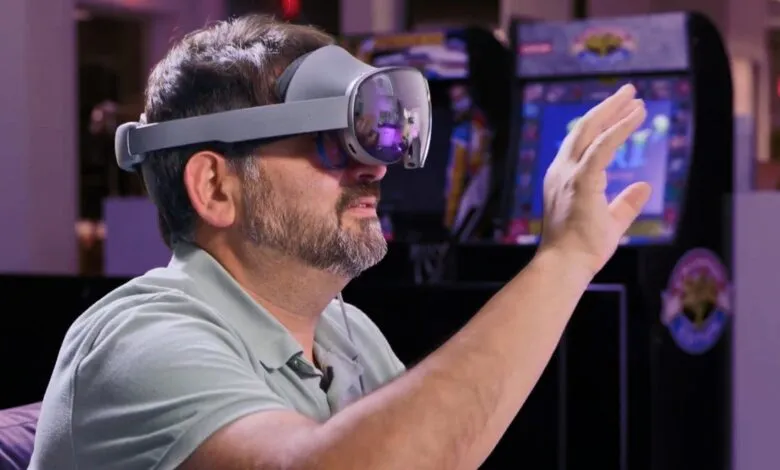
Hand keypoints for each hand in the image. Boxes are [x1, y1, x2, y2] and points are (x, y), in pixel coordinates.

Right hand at [538, 84, 651, 274]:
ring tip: (635, 97)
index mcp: (563, 179)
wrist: (564, 265)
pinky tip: (636, 116)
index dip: (602, 125)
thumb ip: (626, 203)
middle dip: (607, 108)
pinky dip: (620, 129)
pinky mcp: (581, 181)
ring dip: (614, 111)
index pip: (582, 144)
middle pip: (584, 129)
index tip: (622, 112)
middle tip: (629, 92)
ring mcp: (568, 175)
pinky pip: (602, 147)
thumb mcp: (609, 222)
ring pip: (591, 131)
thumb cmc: (582, 250)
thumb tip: (645, 186)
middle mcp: (561, 171)